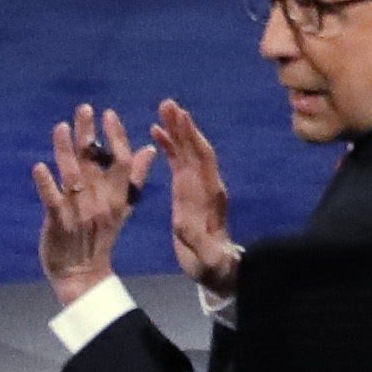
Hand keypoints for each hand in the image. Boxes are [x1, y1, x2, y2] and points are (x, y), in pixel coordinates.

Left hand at [34, 102, 154, 306]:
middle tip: (83, 109)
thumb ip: (135, 178)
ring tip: (60, 127)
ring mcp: (79, 211)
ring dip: (65, 150)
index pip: (121, 161)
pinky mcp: (58, 222)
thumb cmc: (101, 238)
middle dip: (88, 133)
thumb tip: (148, 149)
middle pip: (95, 161)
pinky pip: (52, 199)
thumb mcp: (123, 208)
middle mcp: (100, 201)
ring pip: (72, 175)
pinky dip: (45, 182)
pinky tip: (39, 166)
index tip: (109, 114)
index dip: (116, 136)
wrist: (82, 273)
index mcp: (117, 197)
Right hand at [155, 98, 239, 288]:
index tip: (182, 118)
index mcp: (210, 195)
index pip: (203, 159)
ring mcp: (196, 185)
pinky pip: (178, 161)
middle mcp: (205, 184)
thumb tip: (188, 230)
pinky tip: (156, 131)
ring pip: (186, 151)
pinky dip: (169, 145)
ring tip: (162, 108)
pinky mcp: (186, 190)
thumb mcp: (206, 258)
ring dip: (176, 130)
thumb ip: (200, 244)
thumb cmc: (210, 264)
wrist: (215, 267)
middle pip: (194, 148)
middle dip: (182, 126)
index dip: (193, 138)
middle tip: (168, 103)